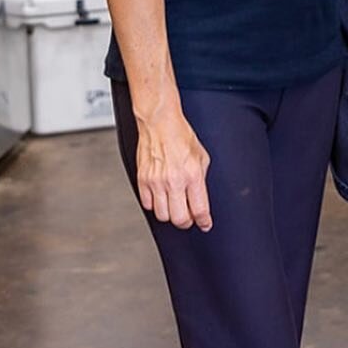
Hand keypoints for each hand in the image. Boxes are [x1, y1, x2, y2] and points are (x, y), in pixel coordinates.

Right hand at [135, 107, 211, 230]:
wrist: (160, 124)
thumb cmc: (181, 137)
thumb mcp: (202, 158)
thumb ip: (201, 180)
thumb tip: (200, 199)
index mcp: (192, 176)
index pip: (200, 210)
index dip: (204, 222)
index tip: (205, 224)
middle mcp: (173, 181)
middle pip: (179, 219)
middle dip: (187, 222)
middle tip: (189, 217)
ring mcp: (156, 182)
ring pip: (162, 215)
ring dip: (170, 214)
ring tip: (175, 206)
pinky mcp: (142, 180)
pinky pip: (147, 204)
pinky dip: (155, 205)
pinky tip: (161, 197)